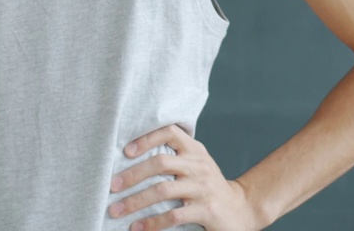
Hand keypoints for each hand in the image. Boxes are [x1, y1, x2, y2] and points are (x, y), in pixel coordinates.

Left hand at [108, 124, 260, 230]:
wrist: (241, 209)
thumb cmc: (208, 186)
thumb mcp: (196, 164)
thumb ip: (174, 157)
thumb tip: (130, 157)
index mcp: (194, 150)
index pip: (169, 132)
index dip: (146, 138)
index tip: (126, 151)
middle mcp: (199, 165)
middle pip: (160, 163)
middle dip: (132, 175)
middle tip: (112, 186)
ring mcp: (203, 188)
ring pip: (163, 191)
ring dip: (135, 202)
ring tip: (116, 210)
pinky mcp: (206, 210)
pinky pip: (173, 216)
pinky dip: (152, 223)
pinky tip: (138, 228)